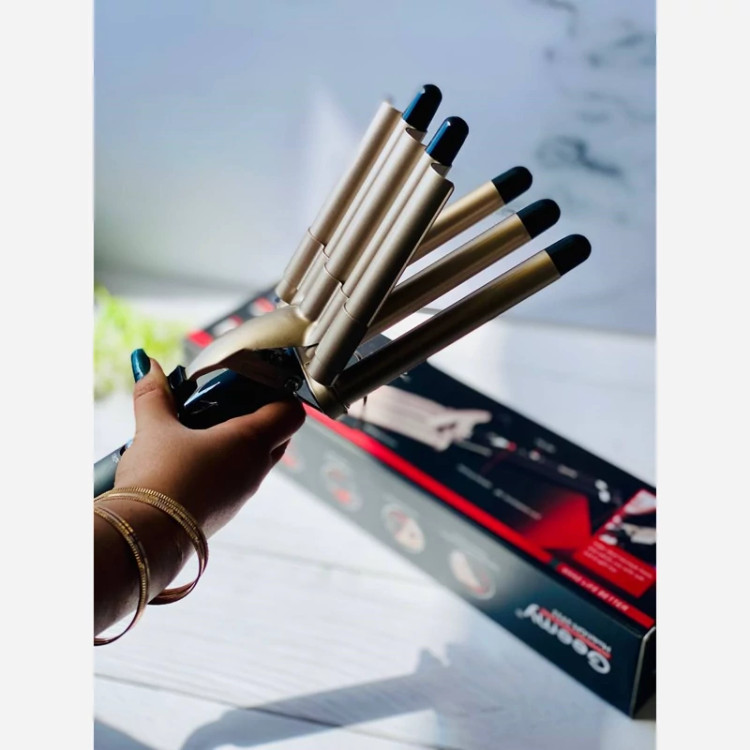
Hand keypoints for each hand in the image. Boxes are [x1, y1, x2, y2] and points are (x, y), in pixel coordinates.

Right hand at [114, 355, 304, 536]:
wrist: (145, 538)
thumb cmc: (159, 479)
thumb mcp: (154, 428)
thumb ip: (154, 393)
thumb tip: (148, 364)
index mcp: (251, 441)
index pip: (292, 413)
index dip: (282, 394)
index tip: (259, 383)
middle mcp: (256, 468)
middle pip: (278, 435)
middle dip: (260, 414)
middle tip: (227, 400)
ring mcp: (244, 493)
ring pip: (258, 458)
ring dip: (241, 441)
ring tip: (204, 426)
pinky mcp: (228, 510)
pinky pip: (239, 479)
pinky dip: (226, 463)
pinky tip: (193, 457)